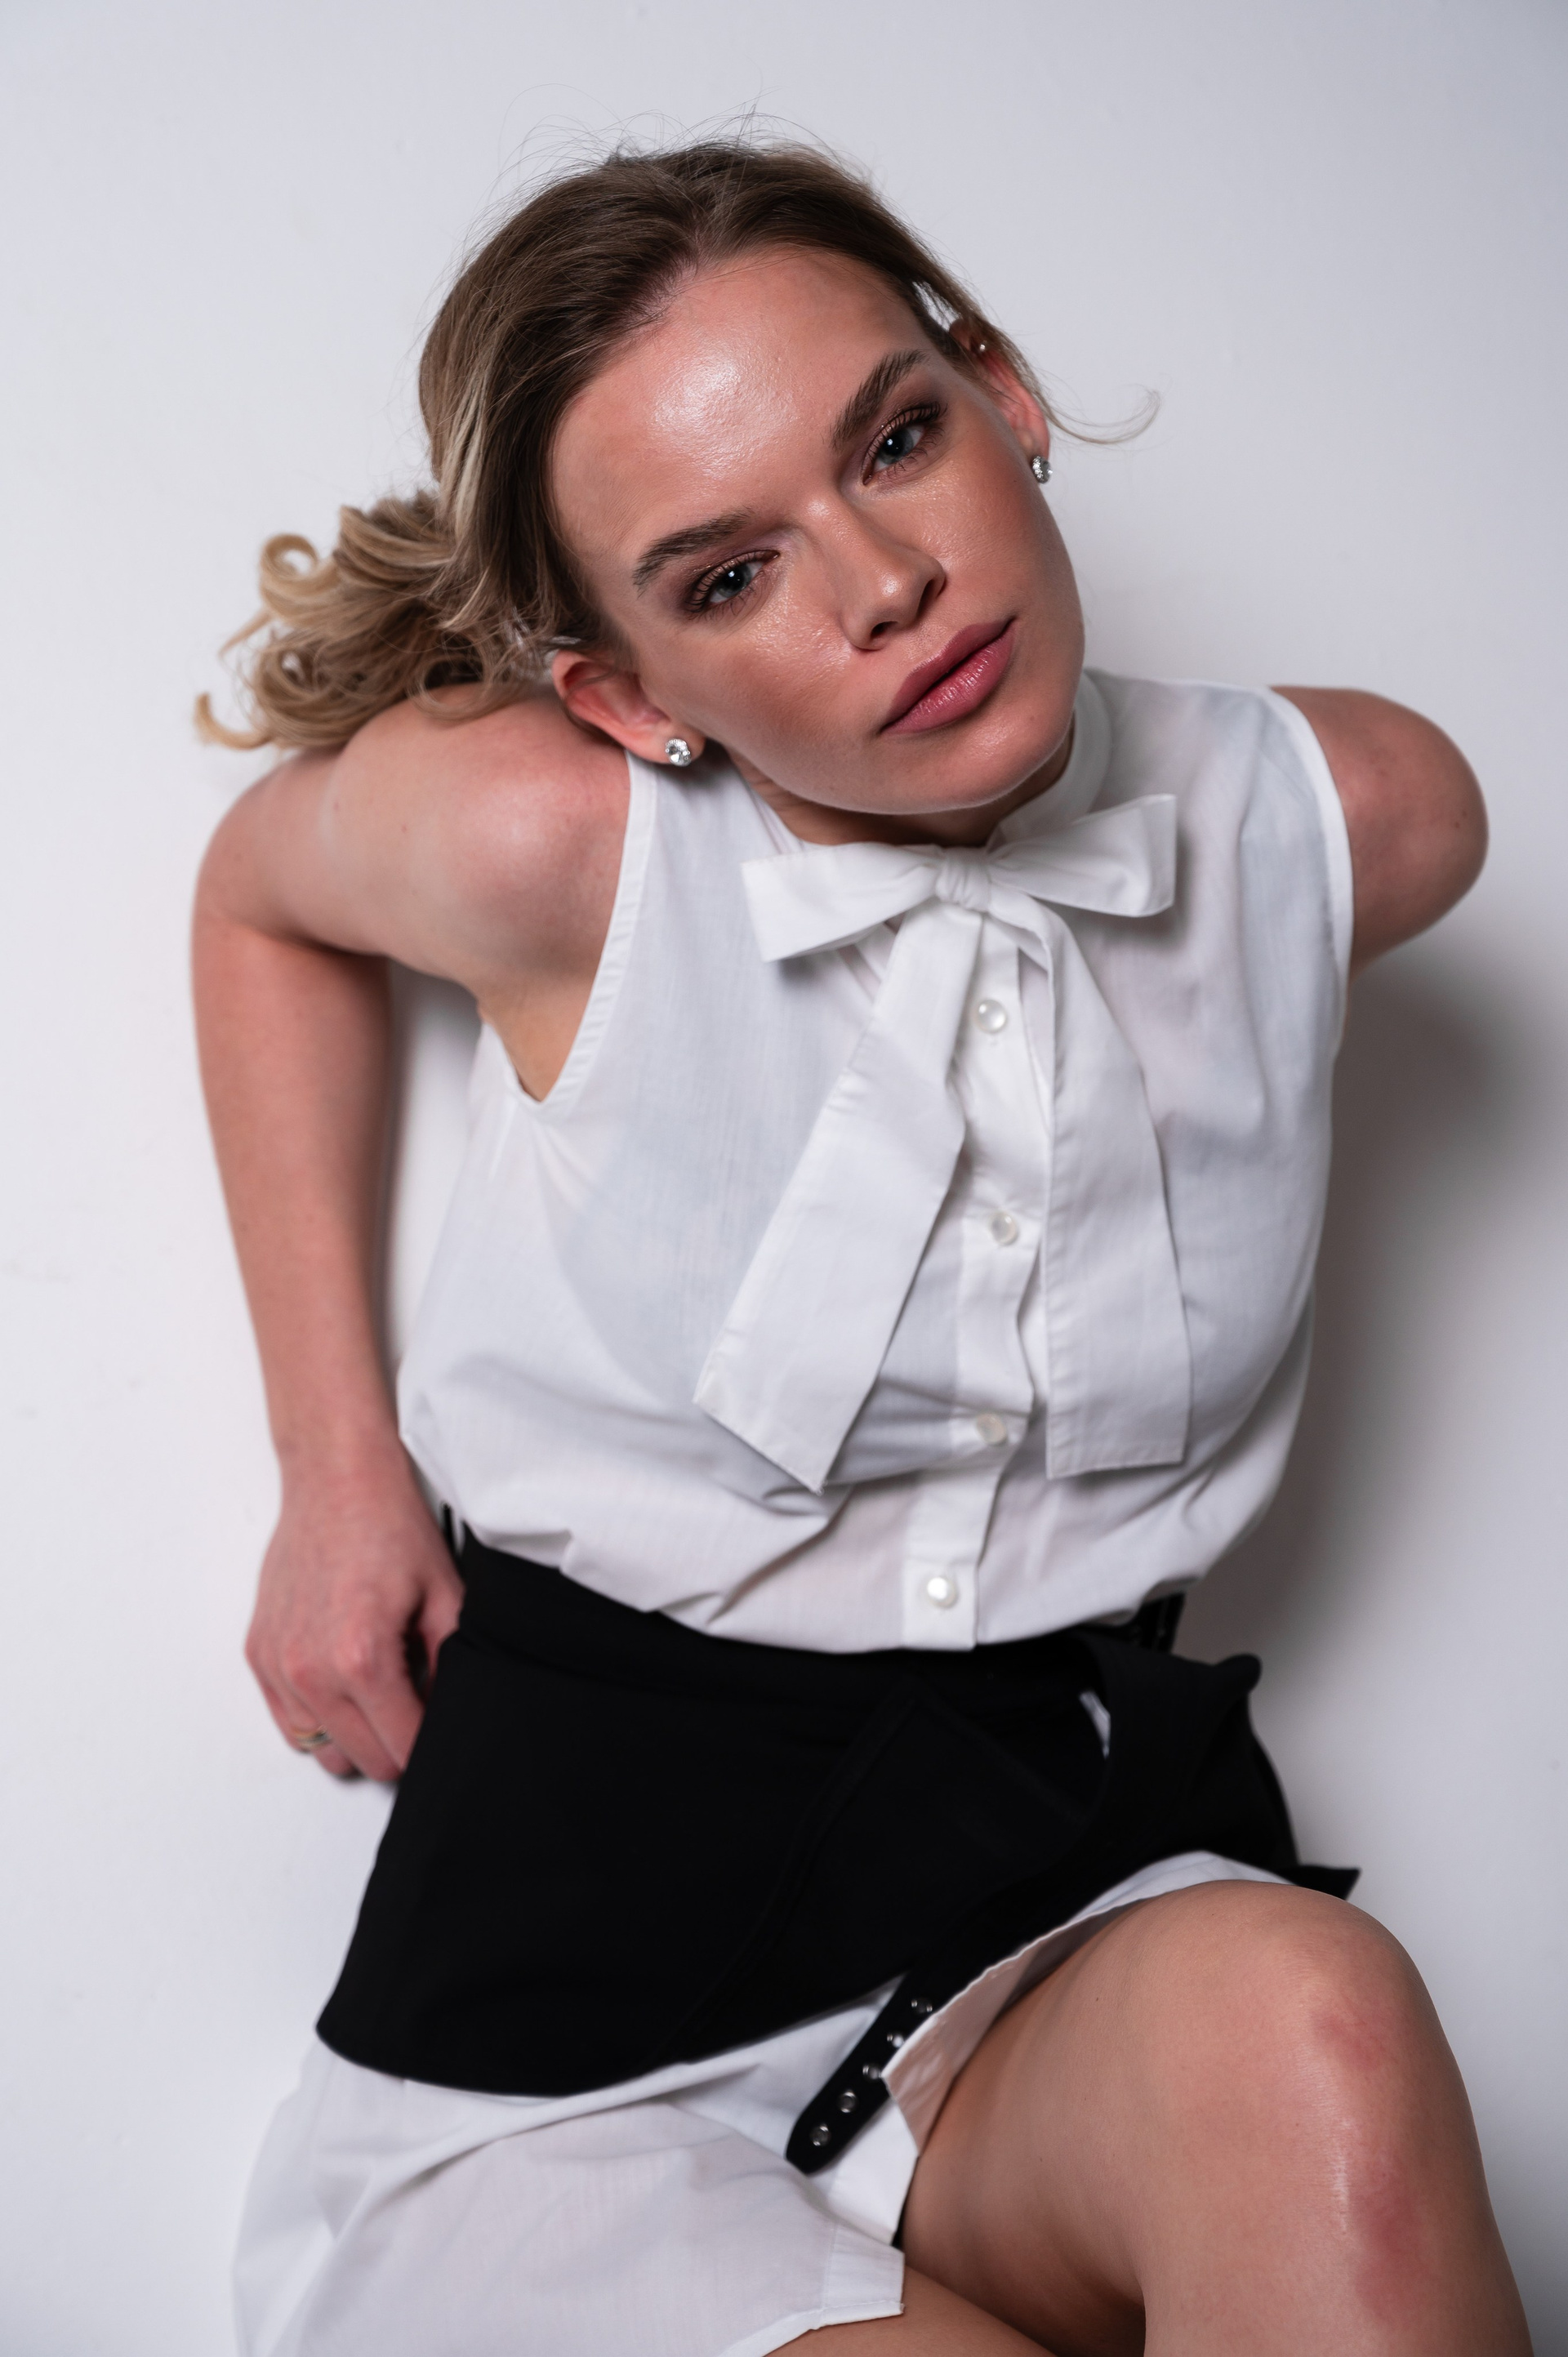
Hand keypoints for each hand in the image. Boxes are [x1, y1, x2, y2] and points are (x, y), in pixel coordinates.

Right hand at [245, 1444, 464, 1780]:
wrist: (336, 1480)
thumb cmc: (387, 1526)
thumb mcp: (445, 1596)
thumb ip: (452, 1666)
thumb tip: (452, 1711)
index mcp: (362, 1660)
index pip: (402, 1751)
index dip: (430, 1740)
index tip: (439, 1720)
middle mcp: (311, 1672)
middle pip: (364, 1761)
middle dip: (397, 1741)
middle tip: (415, 1698)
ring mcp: (278, 1667)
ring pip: (323, 1750)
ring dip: (356, 1733)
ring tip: (379, 1686)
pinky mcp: (259, 1656)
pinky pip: (290, 1723)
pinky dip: (319, 1714)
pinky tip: (343, 1676)